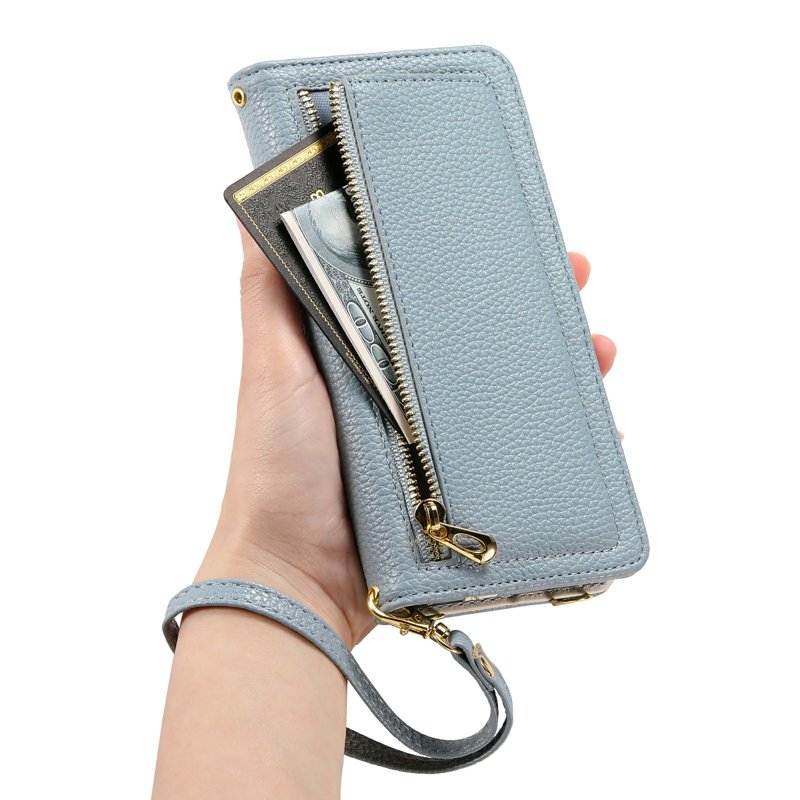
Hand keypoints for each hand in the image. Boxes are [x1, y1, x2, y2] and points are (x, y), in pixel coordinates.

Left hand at [195, 224, 618, 649]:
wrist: (295, 579)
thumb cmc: (276, 469)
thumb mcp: (270, 368)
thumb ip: (269, 293)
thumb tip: (250, 207)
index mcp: (368, 357)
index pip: (429, 295)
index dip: (470, 263)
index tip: (511, 233)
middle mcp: (406, 395)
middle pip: (482, 340)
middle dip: (533, 308)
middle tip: (576, 281)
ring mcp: (436, 445)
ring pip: (512, 395)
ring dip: (560, 368)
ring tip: (598, 351)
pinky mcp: (460, 493)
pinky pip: (522, 458)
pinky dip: (562, 442)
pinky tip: (599, 430)